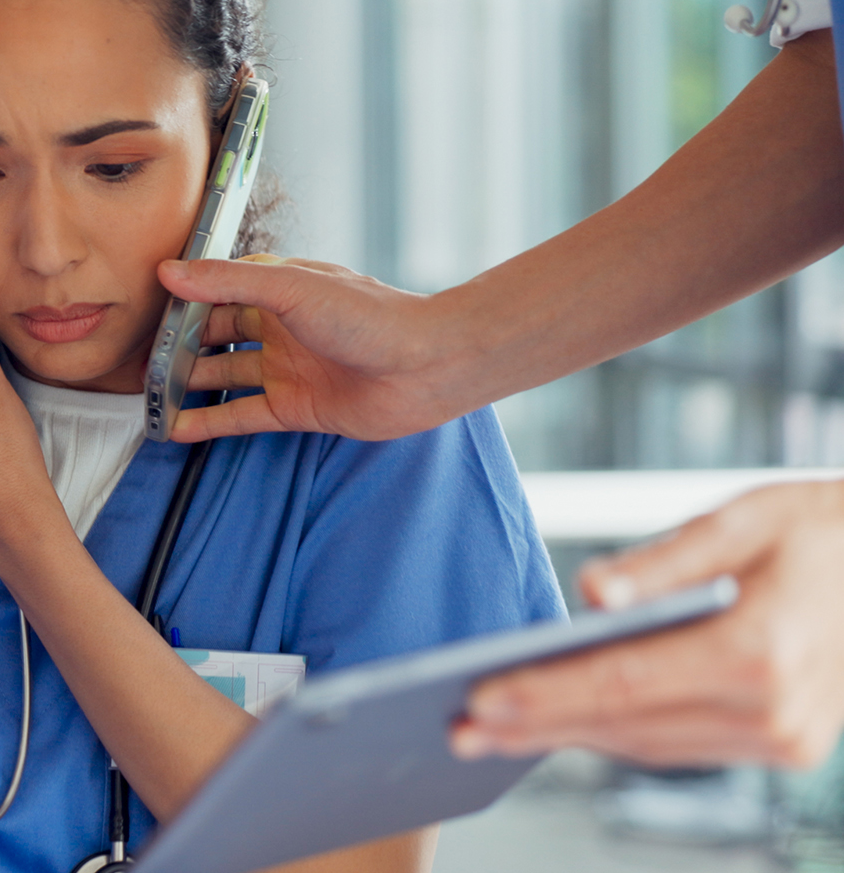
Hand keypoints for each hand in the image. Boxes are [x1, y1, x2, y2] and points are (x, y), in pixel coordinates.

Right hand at [157, 254, 461, 442]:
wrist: (427, 366)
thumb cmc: (373, 317)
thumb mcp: (291, 287)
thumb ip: (228, 281)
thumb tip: (170, 272)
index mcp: (279, 288)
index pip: (217, 290)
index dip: (183, 299)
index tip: (145, 307)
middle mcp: (280, 327)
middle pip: (216, 334)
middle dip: (179, 344)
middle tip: (139, 357)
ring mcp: (287, 368)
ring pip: (224, 374)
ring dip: (188, 384)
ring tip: (148, 394)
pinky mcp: (295, 408)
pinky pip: (241, 415)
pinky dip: (208, 421)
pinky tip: (177, 428)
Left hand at [452, 480, 843, 767]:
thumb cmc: (817, 530)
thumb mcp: (744, 518)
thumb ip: (664, 560)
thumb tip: (591, 592)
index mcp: (761, 648)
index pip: (626, 682)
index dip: (546, 693)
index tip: (479, 698)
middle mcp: (775, 709)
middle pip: (627, 723)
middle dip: (536, 727)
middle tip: (457, 729)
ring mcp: (784, 738)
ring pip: (648, 744)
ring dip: (568, 738)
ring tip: (491, 731)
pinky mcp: (784, 746)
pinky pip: (678, 745)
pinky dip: (616, 734)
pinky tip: (560, 723)